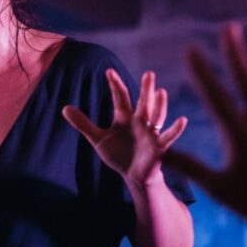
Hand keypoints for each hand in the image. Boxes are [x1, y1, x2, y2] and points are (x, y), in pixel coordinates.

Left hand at [63, 69, 186, 185]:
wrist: (132, 175)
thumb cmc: (118, 154)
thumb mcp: (98, 138)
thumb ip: (83, 123)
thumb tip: (64, 108)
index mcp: (125, 117)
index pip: (120, 97)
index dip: (115, 85)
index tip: (109, 71)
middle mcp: (140, 122)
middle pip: (143, 103)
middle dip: (145, 89)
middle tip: (149, 73)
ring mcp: (150, 133)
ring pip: (156, 117)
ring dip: (160, 105)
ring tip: (161, 92)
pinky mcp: (158, 147)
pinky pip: (168, 137)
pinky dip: (175, 129)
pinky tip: (182, 120)